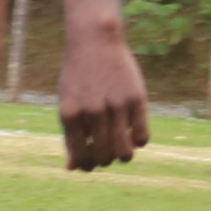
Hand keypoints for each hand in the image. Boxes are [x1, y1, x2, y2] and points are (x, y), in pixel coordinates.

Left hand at [58, 24, 149, 170]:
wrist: (94, 42)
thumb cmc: (78, 78)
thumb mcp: (68, 104)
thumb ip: (70, 137)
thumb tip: (73, 168)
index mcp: (70, 115)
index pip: (81, 157)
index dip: (87, 165)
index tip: (91, 162)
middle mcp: (92, 112)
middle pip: (104, 157)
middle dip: (105, 161)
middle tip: (107, 153)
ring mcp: (116, 105)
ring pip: (124, 152)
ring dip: (123, 156)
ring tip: (122, 150)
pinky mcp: (137, 99)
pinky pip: (142, 136)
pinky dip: (138, 141)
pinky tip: (133, 133)